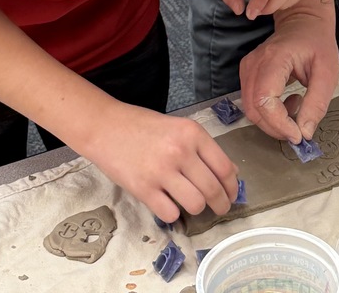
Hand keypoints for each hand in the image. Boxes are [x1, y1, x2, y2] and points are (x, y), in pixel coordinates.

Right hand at [83, 102, 238, 222]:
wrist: (106, 126)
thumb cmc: (143, 126)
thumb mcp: (179, 128)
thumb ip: (203, 148)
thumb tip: (230, 172)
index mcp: (192, 133)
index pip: (224, 167)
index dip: (232, 186)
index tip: (232, 195)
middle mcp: (180, 151)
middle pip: (212, 189)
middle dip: (221, 205)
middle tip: (220, 209)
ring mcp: (161, 171)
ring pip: (195, 204)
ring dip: (197, 209)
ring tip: (192, 204)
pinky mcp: (143, 189)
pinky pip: (170, 214)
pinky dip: (172, 213)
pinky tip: (168, 204)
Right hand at [239, 0, 338, 143]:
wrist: (304, 21)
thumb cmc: (318, 43)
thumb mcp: (327, 73)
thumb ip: (317, 104)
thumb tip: (304, 133)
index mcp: (275, 58)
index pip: (265, 99)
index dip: (279, 123)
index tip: (298, 135)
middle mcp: (255, 62)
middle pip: (253, 108)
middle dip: (276, 127)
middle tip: (300, 128)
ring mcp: (247, 67)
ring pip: (250, 108)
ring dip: (272, 120)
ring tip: (297, 106)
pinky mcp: (247, 72)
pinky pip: (251, 102)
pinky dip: (267, 112)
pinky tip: (286, 102)